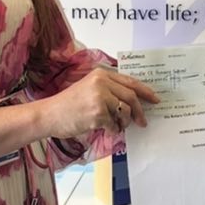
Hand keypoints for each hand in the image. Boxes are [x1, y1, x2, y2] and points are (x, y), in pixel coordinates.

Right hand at [42, 66, 156, 137]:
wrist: (49, 115)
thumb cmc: (68, 104)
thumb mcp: (89, 88)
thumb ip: (109, 90)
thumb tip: (132, 101)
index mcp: (101, 74)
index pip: (130, 82)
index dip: (145, 91)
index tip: (155, 99)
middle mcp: (101, 83)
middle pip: (131, 97)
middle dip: (139, 111)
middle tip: (143, 121)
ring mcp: (99, 98)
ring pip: (124, 112)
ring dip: (124, 122)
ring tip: (117, 126)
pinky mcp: (97, 114)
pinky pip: (114, 124)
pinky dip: (113, 130)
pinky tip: (106, 129)